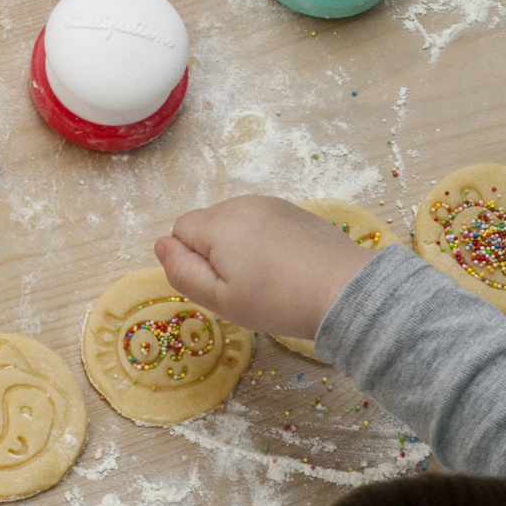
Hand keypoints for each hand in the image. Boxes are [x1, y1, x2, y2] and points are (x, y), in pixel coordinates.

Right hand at [154, 196, 370, 339]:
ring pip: (233, 222)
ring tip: (265, 277)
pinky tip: (283, 266)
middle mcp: (242, 204)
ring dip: (237, 246)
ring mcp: (271, 204)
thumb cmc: (278, 302)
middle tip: (242, 286)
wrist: (345, 291)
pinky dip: (261, 241)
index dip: (191, 261)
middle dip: (213, 252)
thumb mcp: (221, 300)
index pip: (180, 231)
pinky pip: (260, 222)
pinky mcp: (294, 210)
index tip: (219, 285)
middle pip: (206, 224)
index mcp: (219, 224)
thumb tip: (161, 245)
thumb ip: (182, 272)